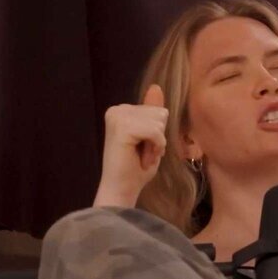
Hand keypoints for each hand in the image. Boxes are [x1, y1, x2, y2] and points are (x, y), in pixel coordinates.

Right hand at [94, 84, 169, 207]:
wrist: (122, 190)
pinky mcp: (122, 127)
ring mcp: (117, 117)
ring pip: (159, 122)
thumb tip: (156, 87)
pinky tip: (143, 159)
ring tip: (140, 157)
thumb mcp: (151, 137)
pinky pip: (156, 131)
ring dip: (156, 144)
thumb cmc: (136, 169)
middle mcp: (117, 109)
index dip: (158, 135)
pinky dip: (155, 148)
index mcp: (122, 110)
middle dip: (158, 138)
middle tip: (141, 154)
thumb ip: (153, 113)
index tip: (142, 150)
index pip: (158, 111)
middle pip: (160, 114)